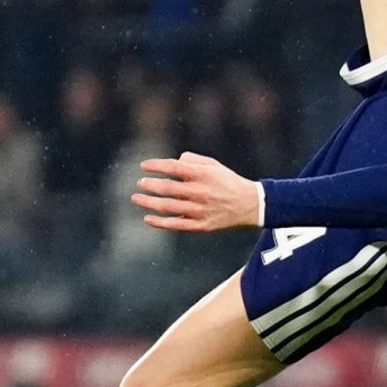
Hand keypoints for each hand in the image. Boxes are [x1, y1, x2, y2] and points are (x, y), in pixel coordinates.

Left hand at [134, 152, 261, 231]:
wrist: (249, 205)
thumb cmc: (227, 182)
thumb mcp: (214, 165)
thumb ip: (192, 161)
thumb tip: (173, 162)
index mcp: (204, 175)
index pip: (174, 167)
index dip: (156, 166)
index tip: (143, 166)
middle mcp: (201, 192)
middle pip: (168, 188)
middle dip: (150, 185)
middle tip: (140, 183)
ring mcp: (200, 210)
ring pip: (168, 207)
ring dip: (149, 202)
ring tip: (137, 198)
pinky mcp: (200, 225)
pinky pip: (175, 224)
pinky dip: (159, 222)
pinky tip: (147, 218)